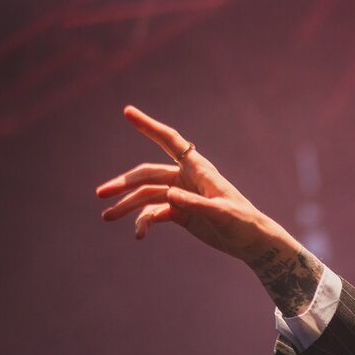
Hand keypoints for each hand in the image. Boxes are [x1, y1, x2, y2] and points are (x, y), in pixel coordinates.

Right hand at [96, 106, 319, 314]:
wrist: (253, 244)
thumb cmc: (244, 223)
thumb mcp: (221, 214)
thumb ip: (195, 203)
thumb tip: (168, 195)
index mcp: (199, 170)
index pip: (170, 142)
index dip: (149, 127)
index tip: (127, 111)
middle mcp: (186, 179)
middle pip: (148, 175)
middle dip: (124, 184)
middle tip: (101, 193)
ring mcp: (181, 196)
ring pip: (147, 196)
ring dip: (127, 206)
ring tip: (107, 217)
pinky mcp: (180, 213)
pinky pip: (155, 213)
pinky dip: (145, 222)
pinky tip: (139, 235)